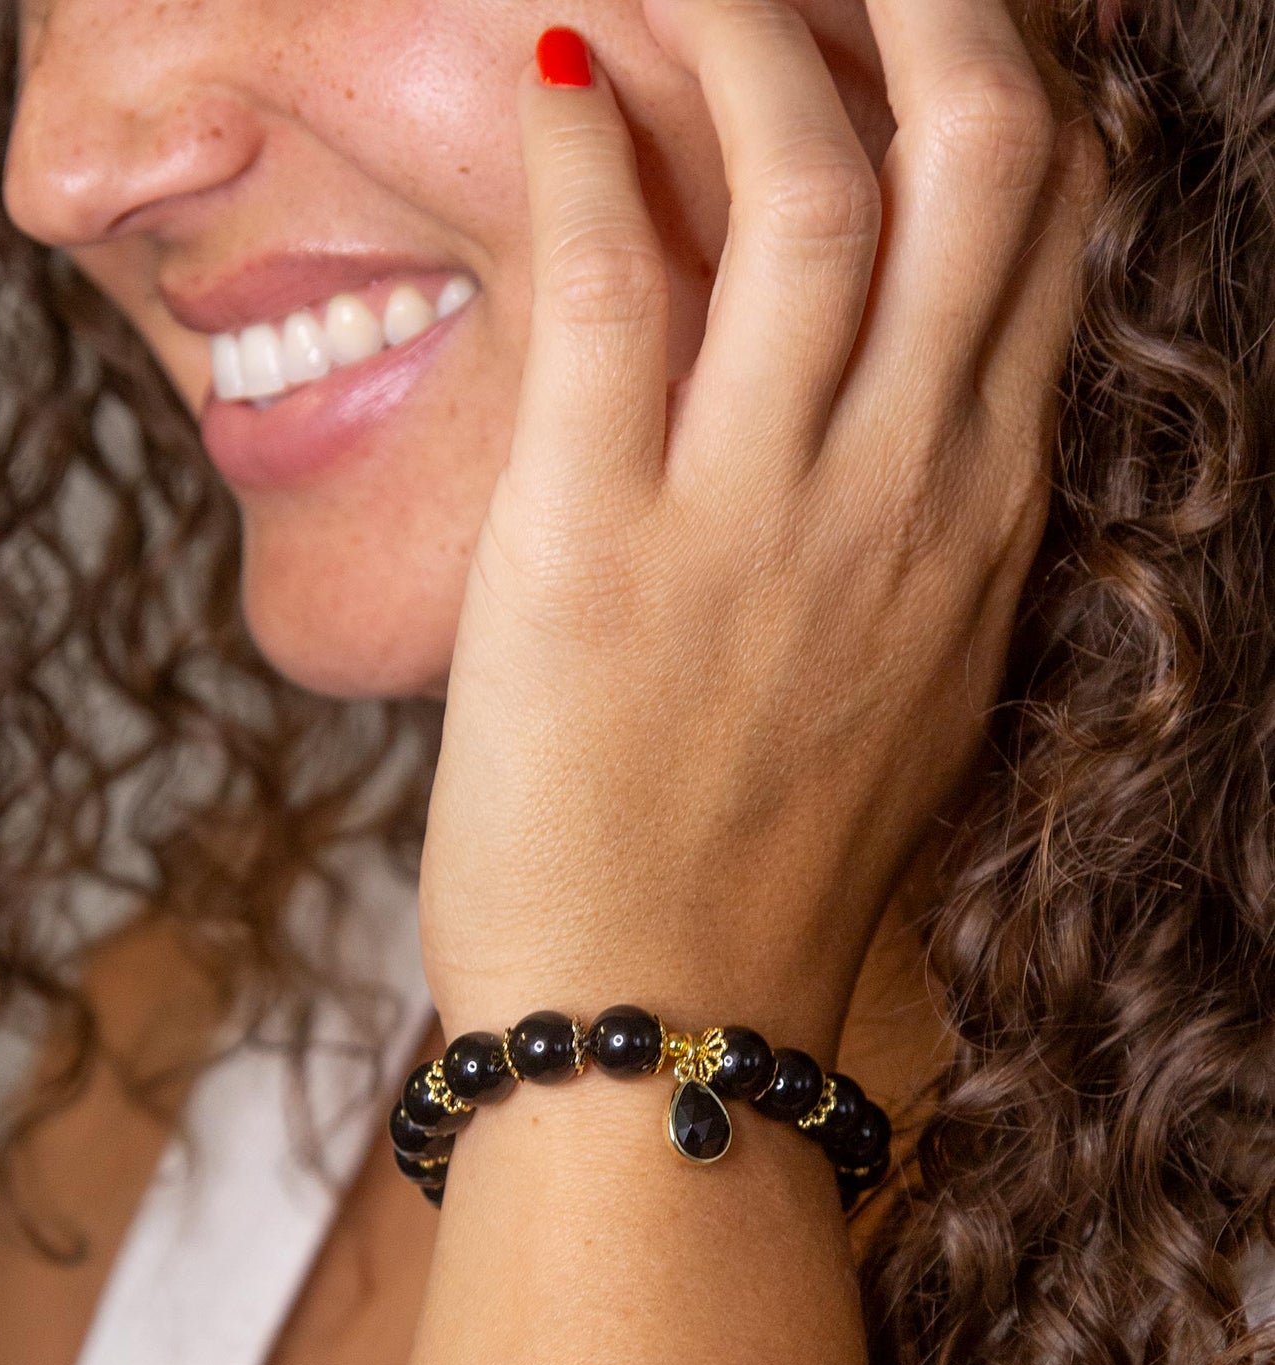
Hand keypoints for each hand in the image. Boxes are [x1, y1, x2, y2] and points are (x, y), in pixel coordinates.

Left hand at [420, 0, 1102, 1050]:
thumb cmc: (760, 867)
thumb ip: (912, 531)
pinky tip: (549, 58)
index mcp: (985, 522)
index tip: (941, 18)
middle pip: (984, 158)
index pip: (1057, 236)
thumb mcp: (898, 683)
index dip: (1011, 85)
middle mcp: (909, 492)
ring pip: (811, 184)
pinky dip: (583, 146)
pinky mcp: (603, 542)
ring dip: (745, 25)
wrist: (661, 1023)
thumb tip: (881, 400)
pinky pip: (613, 286)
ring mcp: (765, 515)